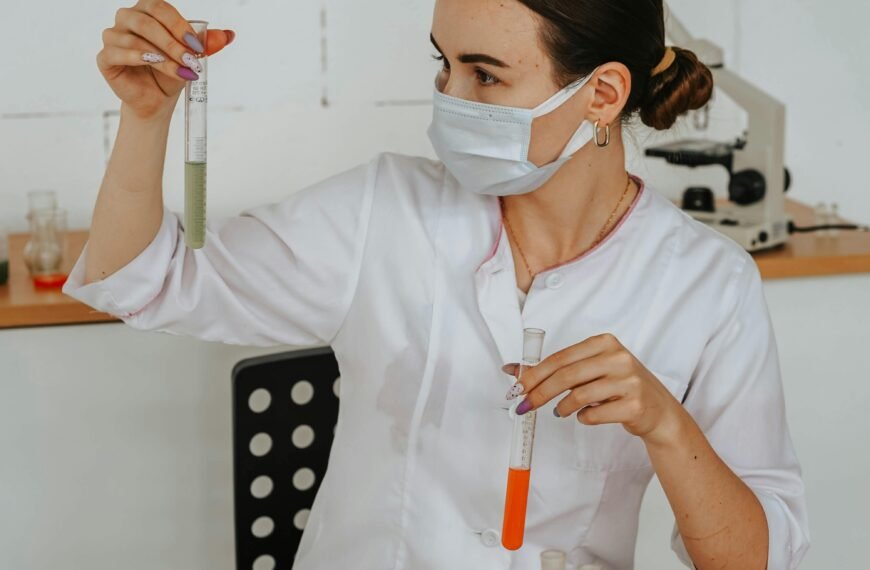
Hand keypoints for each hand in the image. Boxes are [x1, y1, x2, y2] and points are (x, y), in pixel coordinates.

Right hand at [98, 0, 235, 119]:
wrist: (157, 99)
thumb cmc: (171, 72)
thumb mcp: (191, 57)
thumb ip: (207, 44)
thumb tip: (229, 35)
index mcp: (146, 11)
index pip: (160, 8)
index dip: (179, 25)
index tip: (197, 47)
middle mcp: (126, 18)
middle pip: (146, 22)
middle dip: (172, 42)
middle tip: (191, 60)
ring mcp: (112, 36)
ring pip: (135, 40)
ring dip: (162, 56)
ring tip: (181, 71)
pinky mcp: (105, 57)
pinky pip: (117, 52)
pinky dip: (138, 58)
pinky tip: (153, 64)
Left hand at [504, 333, 685, 445]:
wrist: (659, 411)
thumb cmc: (620, 387)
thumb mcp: (592, 370)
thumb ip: (558, 369)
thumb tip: (513, 371)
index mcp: (605, 343)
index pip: (560, 358)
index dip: (535, 374)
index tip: (517, 388)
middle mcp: (618, 357)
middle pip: (566, 376)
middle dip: (539, 393)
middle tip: (524, 406)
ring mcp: (629, 381)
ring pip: (578, 396)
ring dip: (562, 407)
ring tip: (560, 411)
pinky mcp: (634, 405)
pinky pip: (593, 414)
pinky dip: (582, 417)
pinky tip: (585, 415)